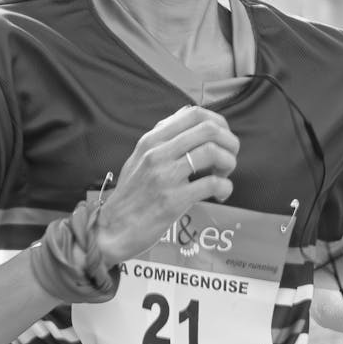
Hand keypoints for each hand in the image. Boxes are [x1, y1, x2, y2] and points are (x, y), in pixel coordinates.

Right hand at [97, 106, 238, 265]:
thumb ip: (162, 136)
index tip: (222, 140)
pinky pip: (212, 184)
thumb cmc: (130, 195)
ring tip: (222, 177)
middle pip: (209, 129)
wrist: (113, 229)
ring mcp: (165, 176)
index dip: (219, 123)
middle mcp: (158, 153)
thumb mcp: (138, 157)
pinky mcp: (173, 200)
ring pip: (213, 152)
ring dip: (228, 164)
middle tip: (228, 159)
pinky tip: (220, 195)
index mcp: (151, 140)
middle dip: (229, 143)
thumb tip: (187, 113)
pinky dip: (225, 188)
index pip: (195, 113)